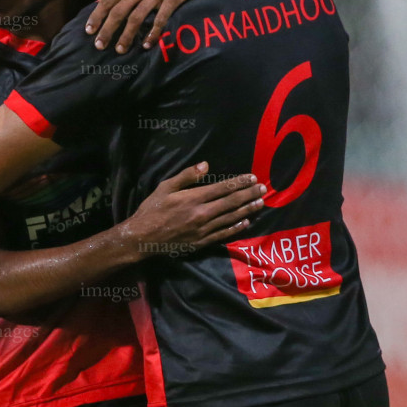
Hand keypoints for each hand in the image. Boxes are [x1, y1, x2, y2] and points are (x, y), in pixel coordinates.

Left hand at [85, 0, 208, 52]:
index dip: (97, 16)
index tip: (89, 31)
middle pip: (119, 10)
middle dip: (107, 29)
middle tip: (99, 45)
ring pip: (136, 17)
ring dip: (126, 35)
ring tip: (120, 50)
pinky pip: (160, 19)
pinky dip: (152, 33)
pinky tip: (146, 45)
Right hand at [117, 162, 263, 259]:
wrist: (143, 237)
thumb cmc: (152, 209)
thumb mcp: (165, 187)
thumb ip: (186, 176)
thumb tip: (205, 164)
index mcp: (194, 198)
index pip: (223, 188)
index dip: (239, 182)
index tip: (252, 177)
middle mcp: (202, 214)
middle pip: (231, 202)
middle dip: (249, 194)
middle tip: (263, 189)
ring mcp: (203, 229)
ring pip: (231, 218)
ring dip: (247, 209)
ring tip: (260, 203)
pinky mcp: (202, 242)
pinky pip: (223, 234)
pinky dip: (236, 228)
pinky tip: (246, 222)